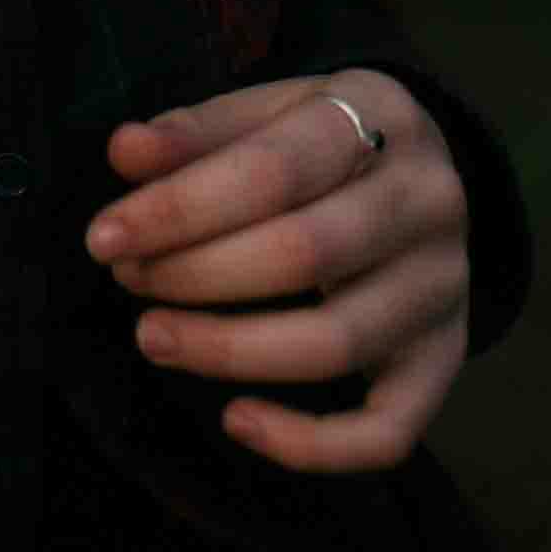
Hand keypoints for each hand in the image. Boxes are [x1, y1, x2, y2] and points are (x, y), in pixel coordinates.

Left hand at [84, 73, 469, 474]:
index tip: (104, 237)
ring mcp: (444, 288)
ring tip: (154, 336)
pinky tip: (236, 419)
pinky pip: (387, 430)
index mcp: (382, 118)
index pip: (272, 170)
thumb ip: (197, 132)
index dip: (179, 208)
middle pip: (304, 255)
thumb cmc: (326, 142)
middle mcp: (428, 203)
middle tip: (128, 278)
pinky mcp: (446, 359)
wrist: (429, 170)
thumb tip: (123, 153)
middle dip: (195, 275)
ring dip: (229, 351)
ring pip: (337, 345)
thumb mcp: (271, 108)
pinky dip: (309, 443)